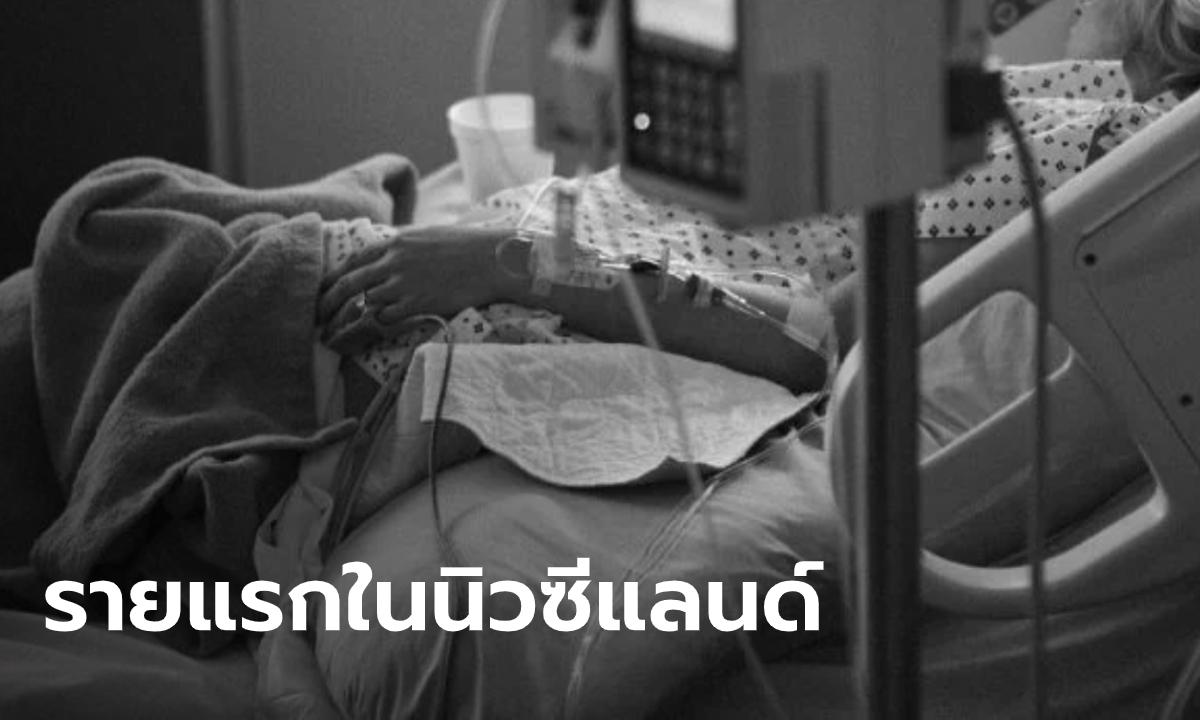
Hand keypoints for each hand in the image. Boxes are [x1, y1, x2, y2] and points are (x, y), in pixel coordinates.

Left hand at [318, 224, 512, 352]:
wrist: (493, 258)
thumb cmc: (466, 246)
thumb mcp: (426, 236)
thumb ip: (402, 247)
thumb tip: (388, 257)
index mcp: (394, 242)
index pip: (352, 261)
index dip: (332, 279)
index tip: (322, 291)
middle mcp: (393, 261)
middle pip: (348, 284)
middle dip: (328, 303)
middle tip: (318, 317)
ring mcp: (404, 283)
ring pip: (363, 304)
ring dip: (347, 320)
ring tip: (333, 335)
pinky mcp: (417, 303)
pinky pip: (385, 318)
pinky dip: (372, 326)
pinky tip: (367, 332)